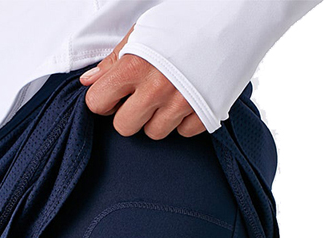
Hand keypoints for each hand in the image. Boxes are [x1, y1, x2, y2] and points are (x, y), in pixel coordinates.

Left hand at [79, 25, 206, 138]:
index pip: (97, 103)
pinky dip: (184, 120)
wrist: (236, 14)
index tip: (113, 94)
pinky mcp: (205, 113)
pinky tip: (188, 99)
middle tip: (141, 96)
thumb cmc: (187, 19)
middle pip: (124, 127)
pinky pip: (183, 133)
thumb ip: (114, 60)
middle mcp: (156, 89)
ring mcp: (182, 104)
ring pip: (153, 133)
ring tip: (168, 94)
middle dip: (128, 114)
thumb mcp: (144, 31)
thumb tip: (90, 81)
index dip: (103, 100)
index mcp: (135, 66)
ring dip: (157, 118)